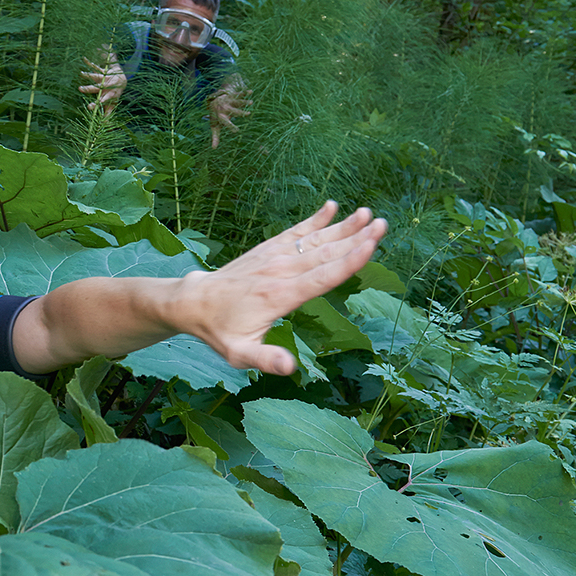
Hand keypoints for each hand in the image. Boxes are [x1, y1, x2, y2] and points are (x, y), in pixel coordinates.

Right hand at [77, 52, 125, 114]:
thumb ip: (108, 114)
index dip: (97, 104)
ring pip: (96, 76)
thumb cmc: (115, 95)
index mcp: (108, 95)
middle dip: (89, 88)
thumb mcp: (113, 105)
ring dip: (88, 75)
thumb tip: (105, 125)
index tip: (89, 107)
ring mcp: (105, 78)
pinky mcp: (104, 71)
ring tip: (80, 73)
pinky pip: (96, 66)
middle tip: (80, 89)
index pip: (102, 101)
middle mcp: (107, 86)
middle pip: (97, 88)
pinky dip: (90, 62)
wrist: (123, 80)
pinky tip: (84, 58)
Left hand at [179, 202, 386, 374]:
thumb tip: (290, 368)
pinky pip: (293, 232)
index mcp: (279, 295)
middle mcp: (279, 271)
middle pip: (324, 253)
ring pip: (313, 240)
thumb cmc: (219, 330)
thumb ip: (265, 360)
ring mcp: (273, 258)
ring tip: (367, 213)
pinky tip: (331, 207)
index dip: (349, 260)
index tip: (371, 244)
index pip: (322, 276)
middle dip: (355, 238)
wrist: (193, 302)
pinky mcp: (267, 250)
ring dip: (341, 226)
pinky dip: (313, 220)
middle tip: (382, 224)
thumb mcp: (239, 353)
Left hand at [207, 76, 251, 147]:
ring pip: (237, 102)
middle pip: (233, 111)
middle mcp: (224, 109)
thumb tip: (214, 148)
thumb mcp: (214, 127)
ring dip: (243, 102)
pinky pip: (238, 94)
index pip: (225, 122)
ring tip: (251, 102)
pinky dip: (244, 93)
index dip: (230, 126)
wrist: (213, 102)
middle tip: (248, 114)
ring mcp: (228, 102)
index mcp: (221, 117)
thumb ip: (215, 137)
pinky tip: (251, 91)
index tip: (237, 130)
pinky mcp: (232, 96)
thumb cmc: (216, 117)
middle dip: (240, 112)